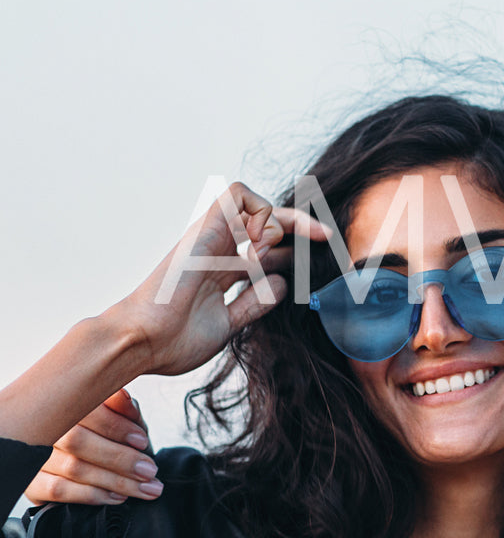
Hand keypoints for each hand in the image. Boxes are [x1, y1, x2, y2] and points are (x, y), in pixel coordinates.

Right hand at [25, 389, 160, 505]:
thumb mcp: (122, 416)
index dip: (116, 426)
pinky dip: (92, 495)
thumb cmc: (108, 433)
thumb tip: (123, 396)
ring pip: (72, 467)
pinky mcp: (31, 482)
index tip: (142, 441)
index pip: (84, 410)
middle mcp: (43, 427)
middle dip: (120, 458)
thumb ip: (123, 407)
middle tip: (149, 470)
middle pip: (77, 441)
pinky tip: (116, 496)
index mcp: (63, 402)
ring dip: (115, 481)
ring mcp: (34, 455)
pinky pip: (58, 490)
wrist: (92, 459)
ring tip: (145, 487)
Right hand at [110, 182, 330, 376]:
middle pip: (267, 221)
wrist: (145, 342)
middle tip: (324, 236)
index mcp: (223, 271)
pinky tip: (258, 243)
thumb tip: (281, 281)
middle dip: (301, 224)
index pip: (266, 247)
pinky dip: (259, 211)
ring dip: (275, 223)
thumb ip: (254, 303)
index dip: (296, 244)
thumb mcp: (229, 323)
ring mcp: (211, 238)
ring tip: (263, 257)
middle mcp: (218, 250)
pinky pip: (236, 195)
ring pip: (254, 203)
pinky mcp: (204, 229)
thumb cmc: (176, 340)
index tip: (325, 245)